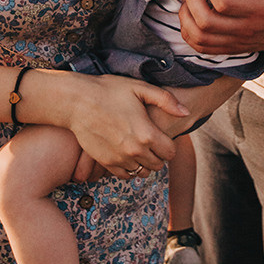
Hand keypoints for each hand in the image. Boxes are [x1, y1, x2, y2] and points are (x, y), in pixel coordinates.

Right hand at [68, 73, 188, 180]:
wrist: (77, 101)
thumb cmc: (109, 90)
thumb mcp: (140, 88)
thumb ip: (166, 100)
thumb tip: (186, 112)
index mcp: (147, 134)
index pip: (170, 153)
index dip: (169, 145)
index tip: (162, 137)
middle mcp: (135, 151)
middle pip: (158, 164)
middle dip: (158, 155)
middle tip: (151, 141)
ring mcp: (119, 159)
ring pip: (142, 172)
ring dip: (144, 163)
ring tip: (139, 147)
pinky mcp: (105, 162)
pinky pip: (124, 175)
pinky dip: (129, 168)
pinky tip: (126, 154)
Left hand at [179, 0, 263, 54]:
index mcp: (260, 10)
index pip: (223, 3)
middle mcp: (246, 29)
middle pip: (205, 22)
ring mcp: (237, 42)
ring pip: (198, 37)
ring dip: (187, 15)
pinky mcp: (231, 48)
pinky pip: (200, 47)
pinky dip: (189, 31)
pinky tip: (194, 14)